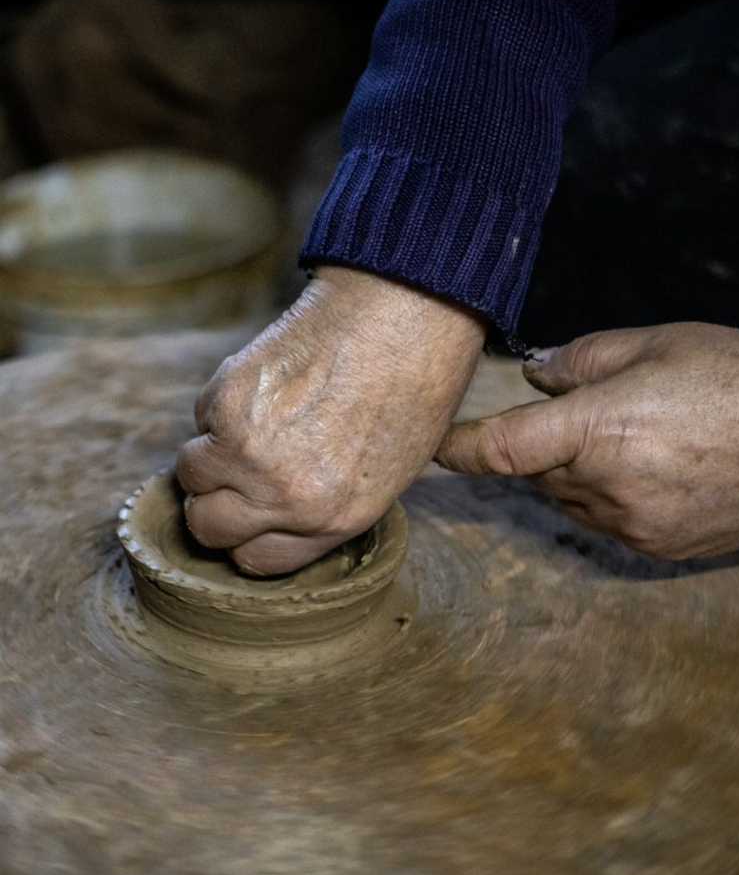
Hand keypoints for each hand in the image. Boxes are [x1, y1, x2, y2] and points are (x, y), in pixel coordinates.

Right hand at [176, 266, 485, 574]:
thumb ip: (328, 506)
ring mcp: (250, 450)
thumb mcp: (389, 473)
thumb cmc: (411, 387)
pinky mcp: (227, 400)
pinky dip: (220, 404)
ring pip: (191, 471)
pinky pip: (200, 416)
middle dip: (215, 503)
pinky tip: (265, 384)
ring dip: (210, 452)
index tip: (248, 514)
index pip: (255, 561)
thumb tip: (280, 514)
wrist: (403, 314)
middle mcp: (286, 497)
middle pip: (208, 527)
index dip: (248, 536)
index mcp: (334, 520)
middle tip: (235, 473)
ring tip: (252, 423)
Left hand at [435, 323, 738, 558]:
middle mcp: (605, 487)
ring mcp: (632, 525)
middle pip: (534, 473)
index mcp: (598, 429)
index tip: (435, 449)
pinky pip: (605, 523)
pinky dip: (606, 498)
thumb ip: (580, 360)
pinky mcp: (657, 548)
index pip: (498, 449)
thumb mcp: (656, 343)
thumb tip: (535, 378)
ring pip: (567, 501)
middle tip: (584, 416)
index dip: (457, 450)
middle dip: (539, 447)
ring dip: (572, 473)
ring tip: (631, 439)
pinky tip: (652, 470)